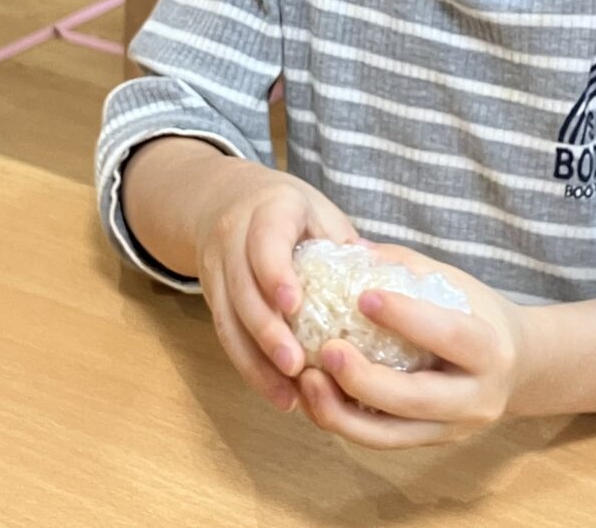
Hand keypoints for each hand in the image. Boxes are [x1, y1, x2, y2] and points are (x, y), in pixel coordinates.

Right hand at [193, 159, 357, 413]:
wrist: (225, 198)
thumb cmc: (288, 209)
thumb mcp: (319, 212)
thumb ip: (344, 245)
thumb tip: (384, 280)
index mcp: (267, 211)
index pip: (265, 242)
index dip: (276, 274)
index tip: (294, 305)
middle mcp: (232, 239)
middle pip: (243, 290)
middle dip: (267, 332)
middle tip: (295, 365)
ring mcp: (216, 270)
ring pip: (228, 320)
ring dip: (256, 362)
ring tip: (287, 397)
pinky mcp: (210, 296)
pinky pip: (226, 336)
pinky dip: (250, 367)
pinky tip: (276, 393)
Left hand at [296, 243, 527, 448]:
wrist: (519, 367)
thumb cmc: (479, 313)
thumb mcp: (456, 283)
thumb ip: (406, 266)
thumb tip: (353, 248)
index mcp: (490, 349)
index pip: (449, 335)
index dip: (406, 317)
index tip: (363, 296)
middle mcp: (475, 398)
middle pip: (415, 399)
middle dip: (364, 379)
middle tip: (325, 350)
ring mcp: (451, 429)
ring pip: (389, 435)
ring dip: (340, 412)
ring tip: (306, 379)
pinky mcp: (428, 443)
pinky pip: (379, 440)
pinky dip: (343, 421)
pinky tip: (315, 395)